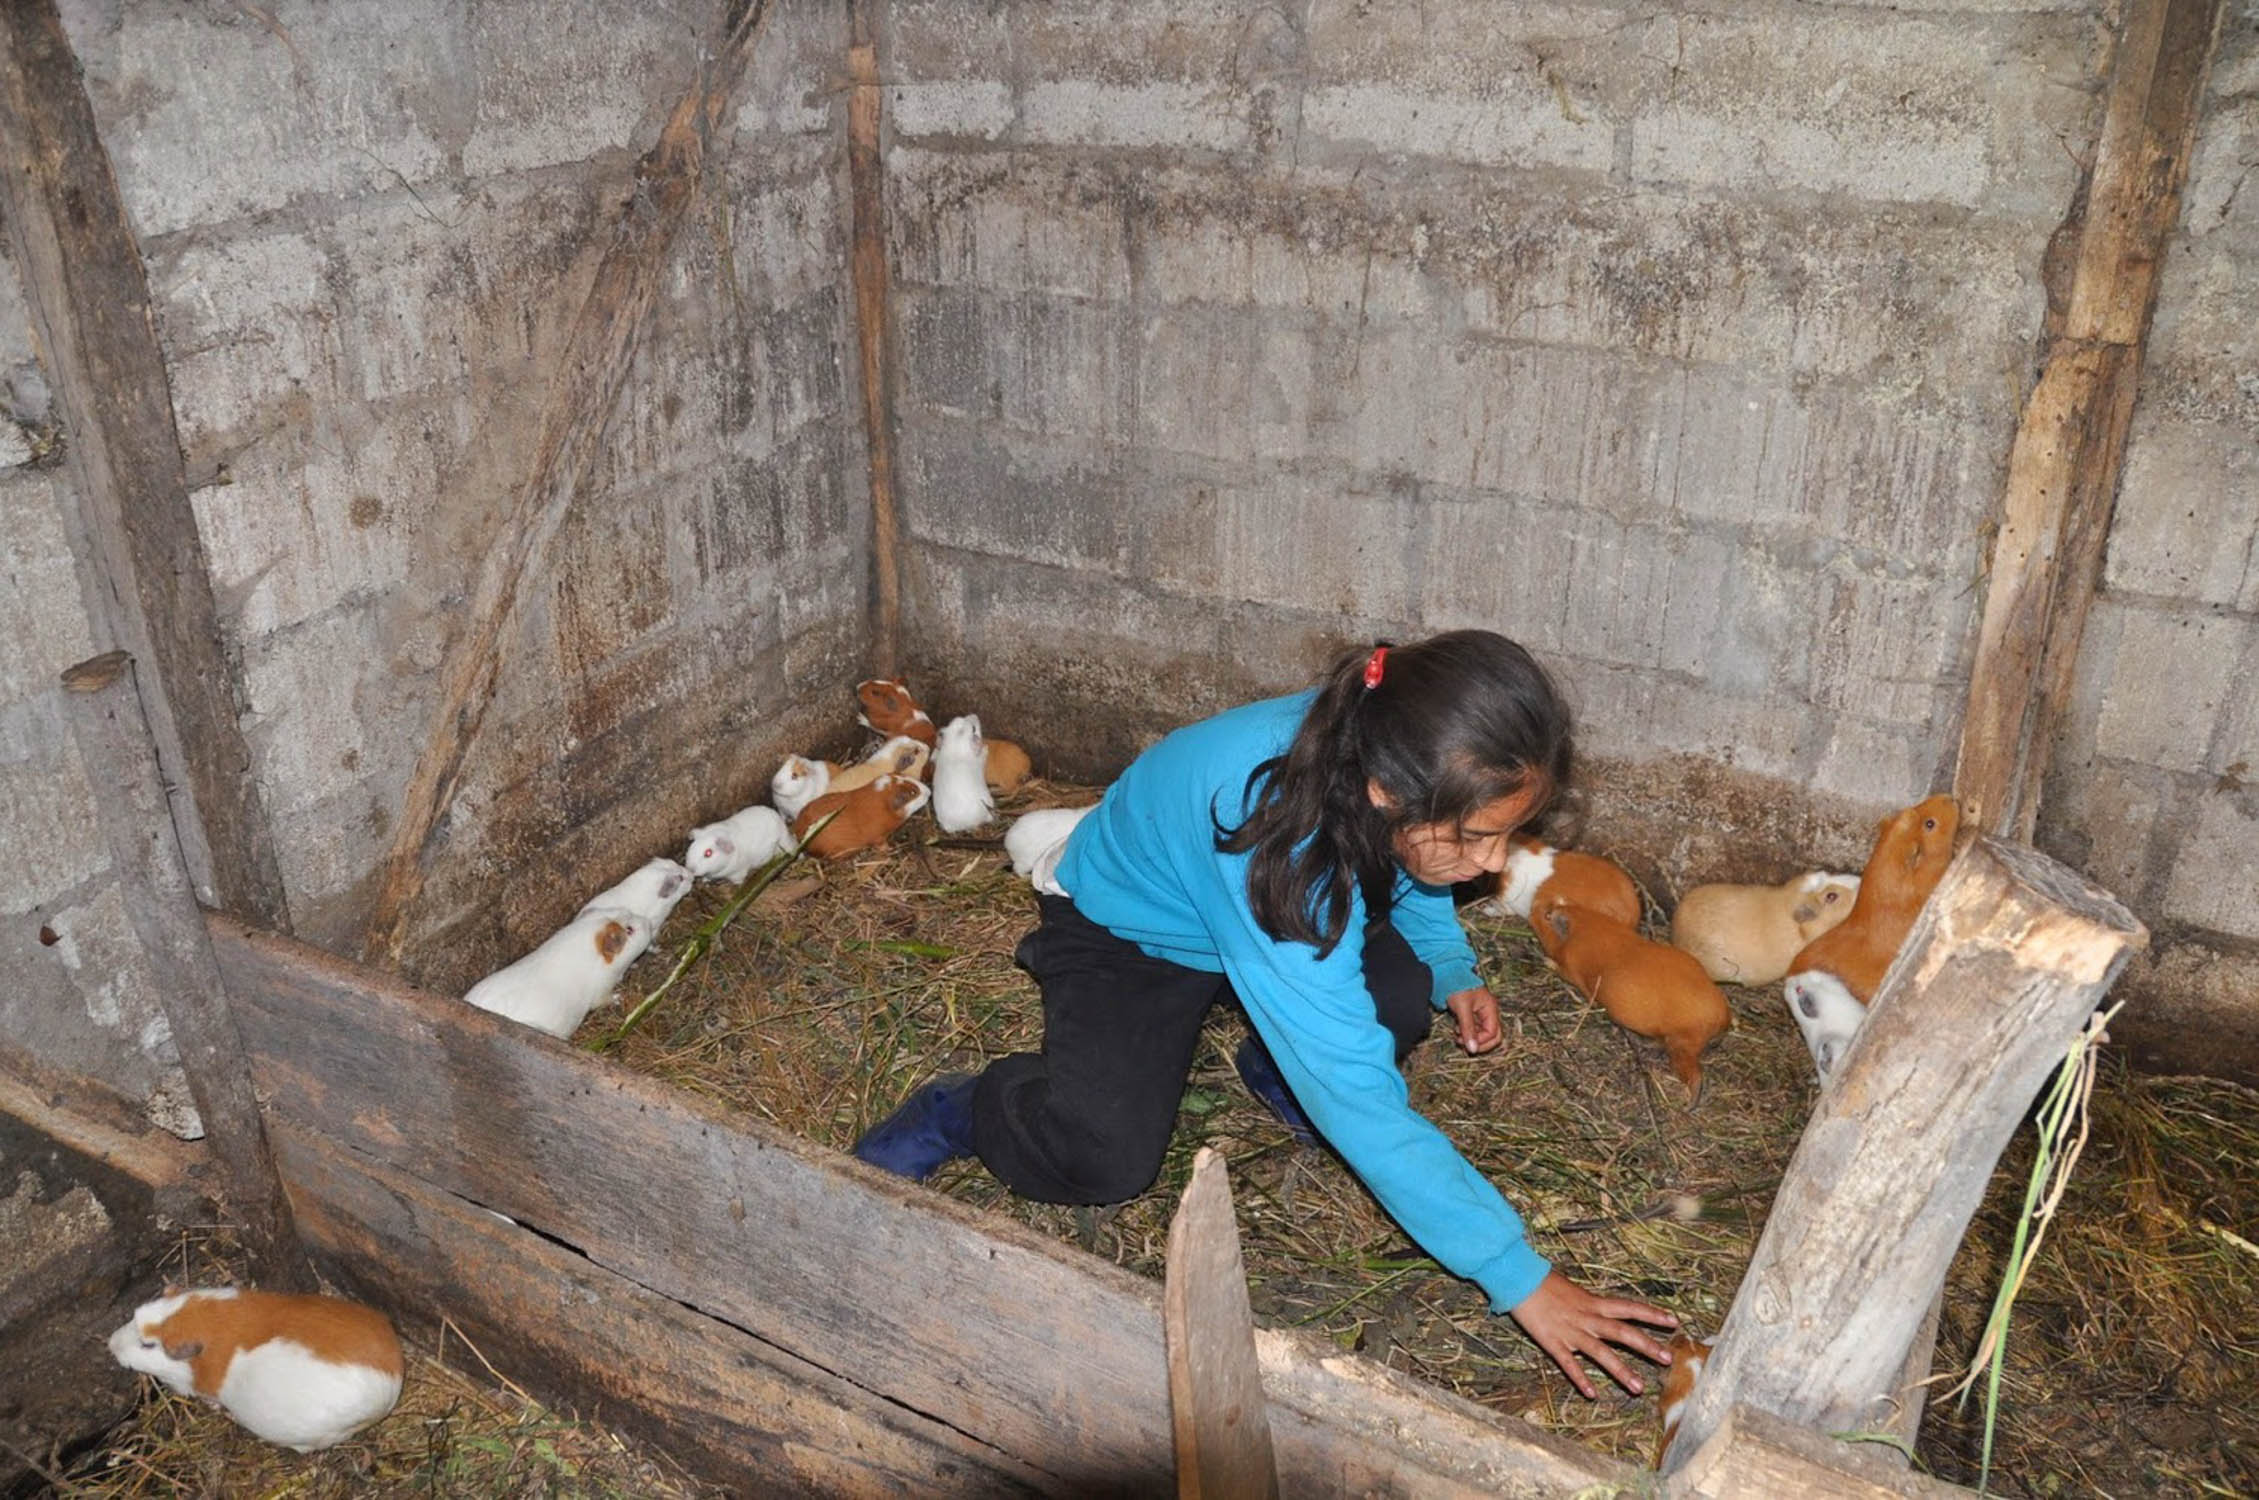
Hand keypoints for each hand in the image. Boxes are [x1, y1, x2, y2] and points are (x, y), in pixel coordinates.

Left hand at [1445, 987, 1502, 1053]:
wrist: (1446, 974)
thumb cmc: (1457, 986)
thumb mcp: (1462, 1008)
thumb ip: (1468, 1029)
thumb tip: (1473, 1050)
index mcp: (1491, 1009)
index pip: (1493, 1033)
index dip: (1481, 1042)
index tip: (1466, 1043)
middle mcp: (1488, 1012)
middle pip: (1492, 1036)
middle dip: (1478, 1043)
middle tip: (1463, 1043)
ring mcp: (1481, 1013)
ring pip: (1481, 1034)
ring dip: (1470, 1038)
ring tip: (1457, 1035)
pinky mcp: (1472, 1014)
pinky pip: (1473, 1029)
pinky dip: (1466, 1032)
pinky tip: (1456, 1029)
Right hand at [1509, 1270, 1677, 1397]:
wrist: (1518, 1279)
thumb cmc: (1545, 1282)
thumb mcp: (1574, 1290)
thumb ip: (1590, 1304)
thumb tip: (1604, 1311)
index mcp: (1594, 1302)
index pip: (1629, 1308)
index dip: (1652, 1314)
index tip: (1673, 1321)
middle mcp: (1587, 1318)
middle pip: (1623, 1333)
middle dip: (1647, 1346)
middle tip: (1668, 1359)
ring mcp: (1571, 1332)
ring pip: (1601, 1354)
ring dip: (1621, 1371)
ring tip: (1639, 1388)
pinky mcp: (1553, 1343)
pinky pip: (1569, 1364)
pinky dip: (1580, 1379)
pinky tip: (1592, 1394)